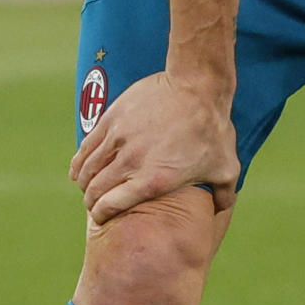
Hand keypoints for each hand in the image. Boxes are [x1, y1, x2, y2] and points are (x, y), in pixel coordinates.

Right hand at [72, 68, 240, 224]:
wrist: (197, 86)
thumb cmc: (213, 129)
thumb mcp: (226, 167)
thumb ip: (224, 195)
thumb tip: (222, 211)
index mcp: (155, 180)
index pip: (111, 205)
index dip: (101, 215)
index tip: (102, 218)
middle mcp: (131, 162)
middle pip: (95, 189)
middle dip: (90, 202)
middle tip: (93, 205)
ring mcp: (118, 139)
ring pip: (87, 168)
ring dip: (83, 182)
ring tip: (86, 187)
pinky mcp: (112, 119)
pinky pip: (87, 146)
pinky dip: (79, 161)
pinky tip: (78, 169)